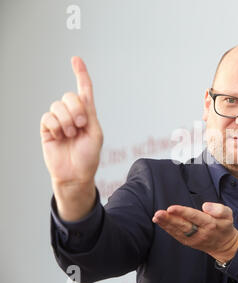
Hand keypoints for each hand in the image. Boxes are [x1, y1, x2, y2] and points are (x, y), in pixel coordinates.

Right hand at [40, 57, 102, 186]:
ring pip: (58, 106)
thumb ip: (88, 113)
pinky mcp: (47, 128)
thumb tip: (78, 99)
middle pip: (69, 96)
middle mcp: (72, 114)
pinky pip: (48, 116)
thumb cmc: (89, 156)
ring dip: (67, 121)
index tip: (76, 59)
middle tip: (81, 126)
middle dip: (77, 110)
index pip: (84, 89)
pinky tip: (60, 137)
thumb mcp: (95, 133)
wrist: (76, 173)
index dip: (80, 74)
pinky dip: (56, 126)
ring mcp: (59, 121)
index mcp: (87, 114)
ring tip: (71, 135)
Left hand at [152, 202, 237, 262]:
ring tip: (156, 216)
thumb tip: (205, 206)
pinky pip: (176, 235)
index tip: (171, 208)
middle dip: (170, 219)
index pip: (195, 217)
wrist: (224, 245)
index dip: (182, 212)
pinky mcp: (187, 242)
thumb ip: (219, 209)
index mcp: (210, 224)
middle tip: (159, 213)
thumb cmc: (224, 226)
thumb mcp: (228, 215)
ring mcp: (193, 239)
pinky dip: (167, 228)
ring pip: (177, 231)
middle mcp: (200, 233)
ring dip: (166, 224)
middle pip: (183, 226)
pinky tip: (159, 222)